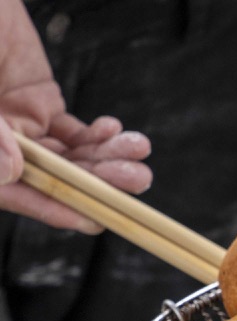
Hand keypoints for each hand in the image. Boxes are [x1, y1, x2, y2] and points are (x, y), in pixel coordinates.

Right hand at [0, 0, 151, 232]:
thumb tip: (12, 172)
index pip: (15, 192)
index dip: (56, 208)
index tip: (97, 219)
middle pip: (53, 176)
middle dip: (98, 180)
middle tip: (138, 179)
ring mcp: (18, 126)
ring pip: (69, 154)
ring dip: (107, 158)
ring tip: (139, 151)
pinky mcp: (37, 101)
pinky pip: (72, 129)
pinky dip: (97, 134)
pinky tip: (115, 131)